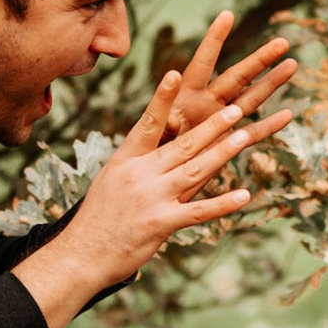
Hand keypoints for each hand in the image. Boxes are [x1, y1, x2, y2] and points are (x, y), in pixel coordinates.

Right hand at [15, 19, 291, 327]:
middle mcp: (140, 174)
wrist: (81, 254)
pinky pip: (198, 211)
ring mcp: (152, 198)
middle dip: (212, 125)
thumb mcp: (113, 180)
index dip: (163, 99)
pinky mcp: (162, 223)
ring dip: (222, 152)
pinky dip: (222, 203)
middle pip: (183, 144)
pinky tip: (244, 195)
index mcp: (126, 159)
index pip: (148, 123)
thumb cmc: (100, 217)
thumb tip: (162, 142)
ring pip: (194, 170)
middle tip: (235, 108)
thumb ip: (141, 161)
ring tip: (245, 136)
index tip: (174, 72)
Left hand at [158, 9, 295, 139]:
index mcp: (186, 95)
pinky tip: (288, 115)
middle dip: (260, 59)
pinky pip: (252, 134)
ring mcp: (221, 121)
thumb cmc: (146, 150)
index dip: (214, 40)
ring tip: (293, 64)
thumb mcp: (150, 134)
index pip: (203, 63)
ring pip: (252, 98)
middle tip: (283, 41)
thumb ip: (161, 122)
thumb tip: (171, 118)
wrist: (152, 175)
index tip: (227, 14)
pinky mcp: (227, 143)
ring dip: (272, 83)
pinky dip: (270, 126)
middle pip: (238, 76)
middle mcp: (207, 103)